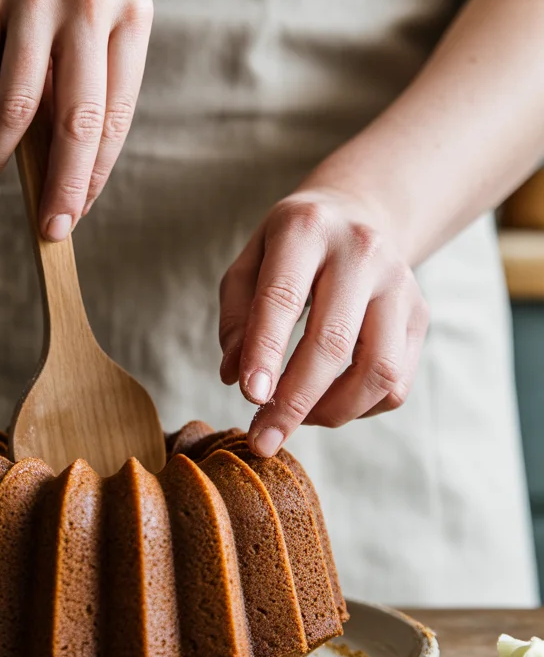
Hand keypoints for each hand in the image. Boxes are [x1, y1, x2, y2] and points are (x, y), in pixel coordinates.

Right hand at [0, 0, 152, 239]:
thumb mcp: (83, 21)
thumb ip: (82, 88)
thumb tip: (64, 181)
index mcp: (131, 15)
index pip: (115, 117)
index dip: (93, 175)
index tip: (73, 216)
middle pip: (76, 120)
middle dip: (61, 186)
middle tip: (47, 231)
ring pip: (15, 105)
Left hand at [218, 189, 429, 456]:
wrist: (358, 216)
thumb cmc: (290, 250)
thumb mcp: (249, 264)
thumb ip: (237, 318)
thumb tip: (235, 377)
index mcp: (306, 229)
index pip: (283, 298)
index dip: (266, 352)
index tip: (250, 397)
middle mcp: (361, 252)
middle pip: (333, 342)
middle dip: (294, 402)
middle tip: (263, 439)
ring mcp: (400, 284)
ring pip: (378, 370)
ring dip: (333, 412)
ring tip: (297, 419)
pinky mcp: (420, 315)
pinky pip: (397, 382)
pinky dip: (361, 408)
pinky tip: (330, 402)